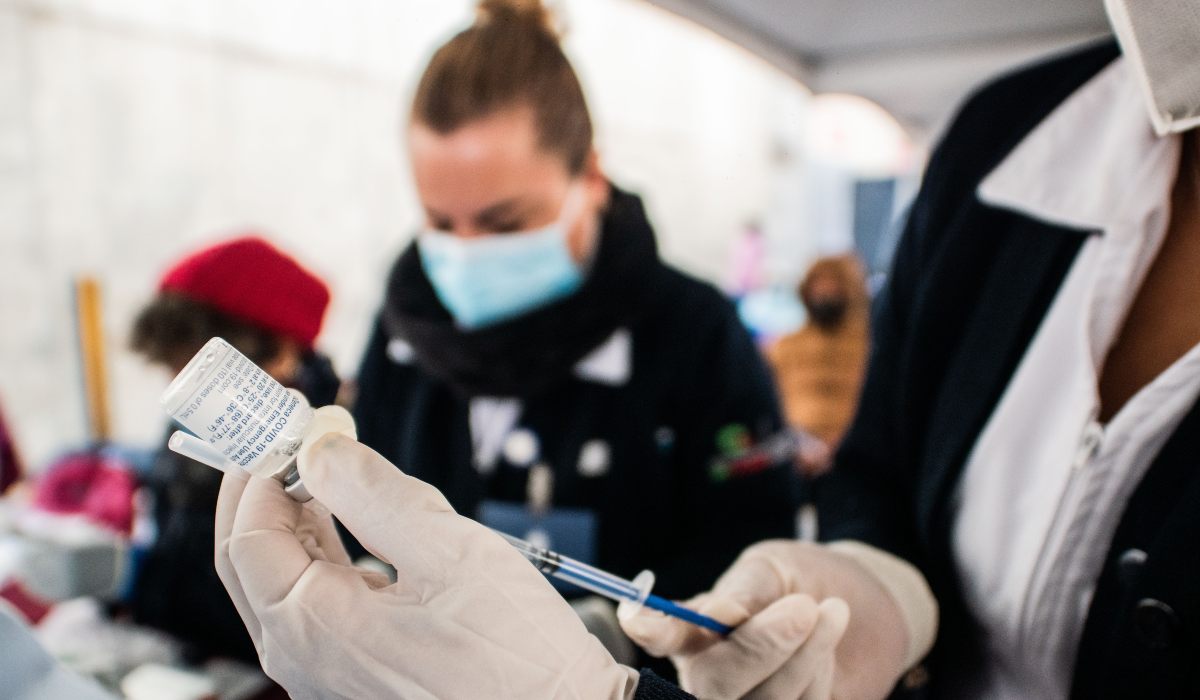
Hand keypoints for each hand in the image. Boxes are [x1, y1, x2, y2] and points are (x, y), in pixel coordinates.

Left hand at [214, 430, 638, 699]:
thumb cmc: (517, 657)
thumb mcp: (451, 554)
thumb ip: (375, 494)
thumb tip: (319, 447)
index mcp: (312, 626)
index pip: (246, 533)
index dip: (259, 467)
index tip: (289, 419)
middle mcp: (303, 657)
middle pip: (250, 558)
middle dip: (263, 487)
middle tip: (290, 432)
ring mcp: (326, 670)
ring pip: (284, 578)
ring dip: (294, 515)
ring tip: (322, 462)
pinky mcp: (355, 671)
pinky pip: (317, 602)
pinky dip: (323, 550)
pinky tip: (352, 519)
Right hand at [620, 540, 934, 699]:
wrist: (863, 607)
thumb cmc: (801, 580)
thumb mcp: (772, 569)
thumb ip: (745, 590)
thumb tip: (719, 613)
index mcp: (692, 634)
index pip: (660, 637)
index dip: (649, 630)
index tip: (641, 618)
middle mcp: (708, 679)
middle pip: (713, 684)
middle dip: (761, 647)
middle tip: (804, 606)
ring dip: (806, 656)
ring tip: (833, 611)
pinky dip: (822, 676)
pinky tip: (826, 652)